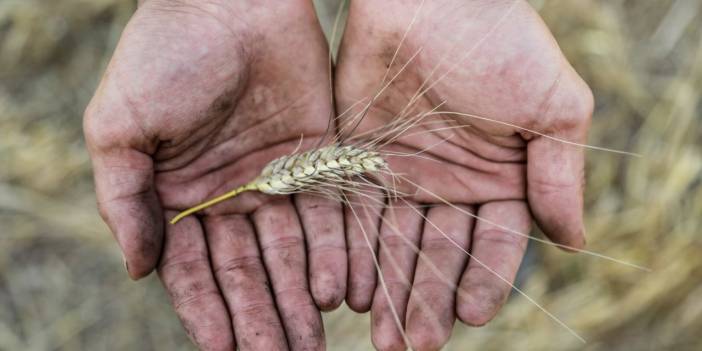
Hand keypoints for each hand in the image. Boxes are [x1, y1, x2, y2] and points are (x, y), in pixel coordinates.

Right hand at [84, 1, 344, 348]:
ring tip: (312, 345)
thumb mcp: (120, 128)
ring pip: (291, 253)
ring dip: (299, 300)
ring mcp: (276, 179)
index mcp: (179, 195)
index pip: (195, 271)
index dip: (209, 313)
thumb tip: (138, 272)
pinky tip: (337, 293)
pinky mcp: (319, 158)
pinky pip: (328, 216)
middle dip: (262, 319)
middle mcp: (230, 195)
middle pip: (248, 272)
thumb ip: (125, 201)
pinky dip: (333, 254)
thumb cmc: (165, 55)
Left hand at [335, 0, 592, 348]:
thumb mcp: (553, 108)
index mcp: (502, 177)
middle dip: (431, 298)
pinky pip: (357, 214)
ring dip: (392, 288)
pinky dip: (356, 252)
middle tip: (418, 343)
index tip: (471, 316)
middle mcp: (453, 183)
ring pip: (397, 243)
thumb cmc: (502, 43)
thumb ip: (559, 176)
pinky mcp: (360, 158)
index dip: (483, 280)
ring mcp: (405, 173)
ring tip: (385, 334)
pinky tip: (354, 289)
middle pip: (441, 254)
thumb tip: (574, 242)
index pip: (494, 243)